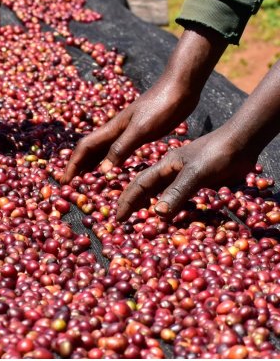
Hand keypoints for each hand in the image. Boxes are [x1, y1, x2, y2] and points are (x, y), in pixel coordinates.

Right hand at [61, 26, 226, 182]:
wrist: (179, 88)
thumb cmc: (160, 106)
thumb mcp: (140, 129)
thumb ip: (121, 148)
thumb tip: (102, 170)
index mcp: (112, 128)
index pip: (84, 148)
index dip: (73, 165)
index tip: (64, 181)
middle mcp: (115, 130)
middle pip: (89, 150)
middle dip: (77, 166)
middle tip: (70, 183)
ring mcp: (127, 131)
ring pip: (102, 150)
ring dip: (91, 164)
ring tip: (86, 180)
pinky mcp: (140, 133)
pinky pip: (118, 151)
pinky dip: (110, 161)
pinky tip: (114, 168)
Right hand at [115, 131, 259, 220]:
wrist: (241, 143)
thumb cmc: (215, 154)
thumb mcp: (195, 174)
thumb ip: (177, 192)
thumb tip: (157, 213)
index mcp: (165, 166)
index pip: (140, 185)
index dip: (127, 201)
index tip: (118, 217)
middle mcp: (172, 171)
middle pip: (147, 188)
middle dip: (134, 202)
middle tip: (124, 217)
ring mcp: (187, 176)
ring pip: (163, 192)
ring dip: (152, 204)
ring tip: (144, 216)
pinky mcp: (201, 181)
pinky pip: (181, 196)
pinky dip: (174, 205)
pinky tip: (175, 212)